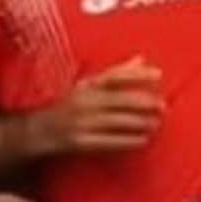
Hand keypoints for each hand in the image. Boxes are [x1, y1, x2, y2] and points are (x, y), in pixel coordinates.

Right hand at [32, 59, 163, 156]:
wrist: (38, 130)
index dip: (136, 74)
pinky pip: (107, 141)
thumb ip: (115, 74)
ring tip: (155, 123)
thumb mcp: (87, 87)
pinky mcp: (79, 141)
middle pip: (116, 98)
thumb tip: (141, 60)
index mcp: (85, 86)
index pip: (112, 75)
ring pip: (114, 120)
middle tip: (161, 105)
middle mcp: (82, 101)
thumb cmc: (68, 107)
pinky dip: (126, 140)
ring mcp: (80, 122)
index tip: (158, 74)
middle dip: (141, 102)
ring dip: (137, 122)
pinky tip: (141, 140)